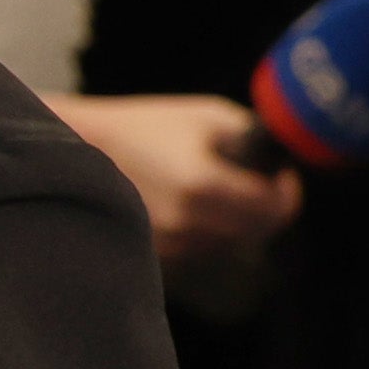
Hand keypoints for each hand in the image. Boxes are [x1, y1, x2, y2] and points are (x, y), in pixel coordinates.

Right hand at [49, 92, 304, 260]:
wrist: (83, 146)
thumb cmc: (148, 126)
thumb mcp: (208, 116)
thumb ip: (252, 139)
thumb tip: (283, 164)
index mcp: (204, 185)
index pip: (274, 208)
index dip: (286, 191)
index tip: (279, 176)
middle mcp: (187, 221)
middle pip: (257, 230)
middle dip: (264, 207)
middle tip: (255, 182)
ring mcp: (169, 242)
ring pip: (231, 241)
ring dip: (235, 219)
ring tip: (213, 188)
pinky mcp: (156, 252)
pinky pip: (203, 246)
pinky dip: (207, 228)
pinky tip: (188, 202)